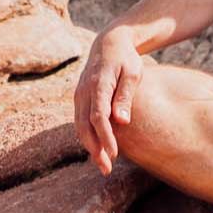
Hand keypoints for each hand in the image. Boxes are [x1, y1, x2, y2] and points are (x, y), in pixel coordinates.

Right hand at [73, 27, 143, 174]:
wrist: (109, 43)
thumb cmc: (126, 59)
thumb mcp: (133, 73)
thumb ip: (125, 96)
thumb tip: (121, 121)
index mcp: (98, 84)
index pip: (98, 116)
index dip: (105, 137)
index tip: (114, 153)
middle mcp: (84, 91)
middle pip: (84, 125)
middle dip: (94, 149)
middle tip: (106, 169)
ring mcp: (79, 95)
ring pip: (79, 126)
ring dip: (89, 147)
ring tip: (103, 165)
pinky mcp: (79, 98)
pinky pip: (80, 121)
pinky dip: (87, 137)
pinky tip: (97, 150)